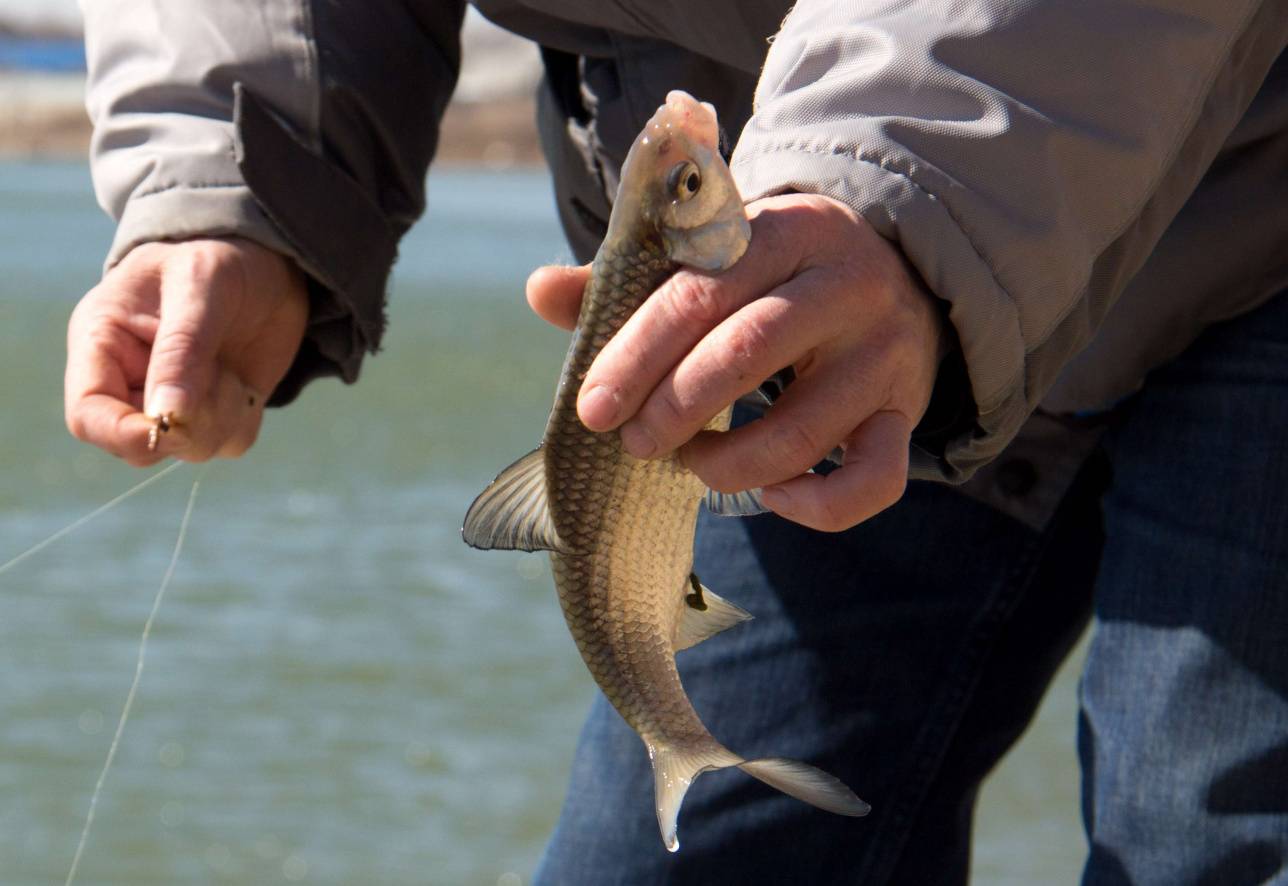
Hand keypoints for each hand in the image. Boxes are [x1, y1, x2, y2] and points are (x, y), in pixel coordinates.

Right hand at [65, 238, 308, 465]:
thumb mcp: (199, 284)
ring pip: (192, 449)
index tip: (170, 425)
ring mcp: (175, 402)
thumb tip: (165, 416)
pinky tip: (243, 380)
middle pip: (142, 445)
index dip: (123, 434)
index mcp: (102, 345)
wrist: (265, 258)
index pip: (88, 415)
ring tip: (229, 366)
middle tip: (221, 376)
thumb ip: (181, 349)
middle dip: (187, 424)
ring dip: (222, 415)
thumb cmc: (216, 255)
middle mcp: (131, 382)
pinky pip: (231, 443)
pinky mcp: (217, 411)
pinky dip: (244, 416)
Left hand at [526, 193, 943, 531]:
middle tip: (633, 441)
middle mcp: (847, 285)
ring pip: (801, 430)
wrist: (893, 274)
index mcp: (786, 230)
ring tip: (690, 462)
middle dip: (672, 409)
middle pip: (747, 352)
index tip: (592, 407)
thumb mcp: (711, 257)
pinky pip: (874, 480)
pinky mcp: (906, 411)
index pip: (700, 291)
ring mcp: (885, 353)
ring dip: (727, 464)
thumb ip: (627, 278)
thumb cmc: (771, 274)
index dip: (637, 353)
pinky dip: (817, 506)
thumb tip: (539, 290)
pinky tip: (771, 495)